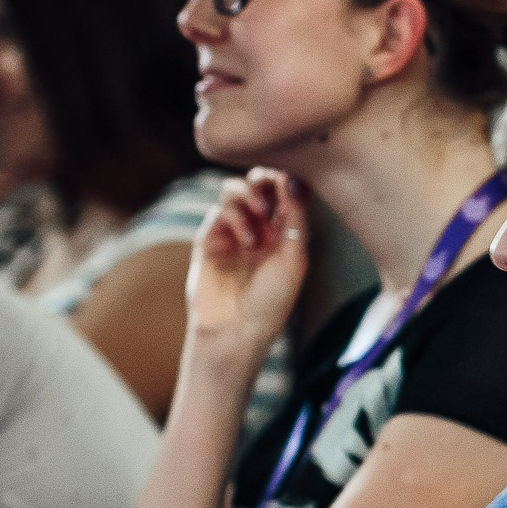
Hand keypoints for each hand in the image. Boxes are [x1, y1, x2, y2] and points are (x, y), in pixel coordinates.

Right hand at [186, 170, 308, 363]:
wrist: (237, 330)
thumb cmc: (272, 301)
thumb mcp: (294, 259)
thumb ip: (296, 219)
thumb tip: (295, 180)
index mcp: (284, 230)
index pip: (286, 189)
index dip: (289, 178)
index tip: (295, 179)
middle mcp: (258, 226)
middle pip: (259, 182)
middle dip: (265, 178)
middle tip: (274, 189)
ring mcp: (232, 230)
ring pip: (235, 189)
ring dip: (251, 195)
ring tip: (263, 215)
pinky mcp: (210, 237)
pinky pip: (220, 210)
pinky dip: (237, 216)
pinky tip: (248, 240)